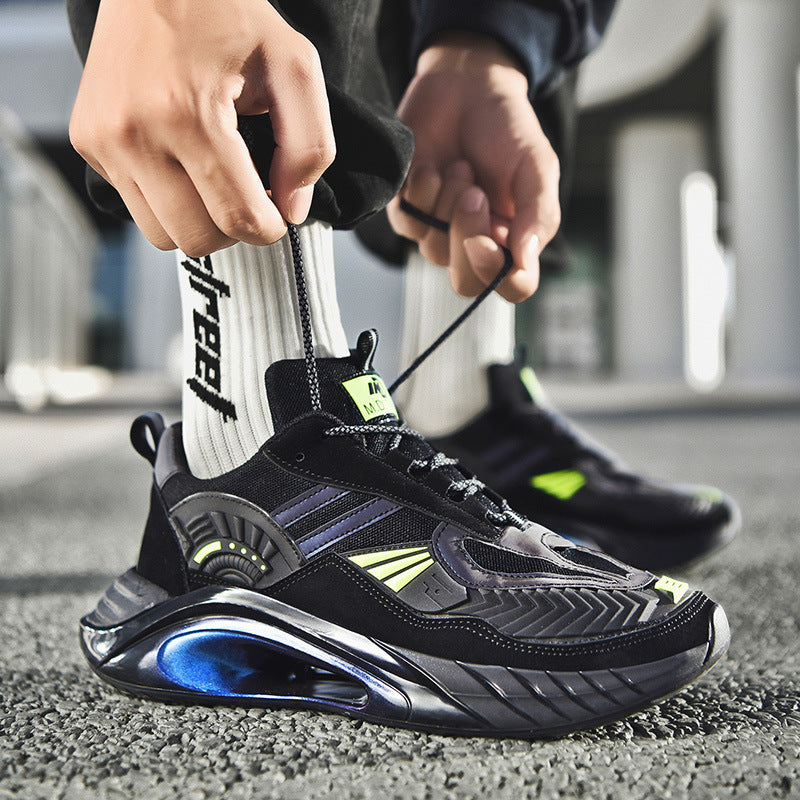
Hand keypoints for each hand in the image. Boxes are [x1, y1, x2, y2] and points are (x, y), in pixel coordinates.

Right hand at [69, 0, 335, 255]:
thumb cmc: (228, 13)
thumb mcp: (294, 65)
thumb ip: (310, 146)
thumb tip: (292, 210)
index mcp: (188, 113)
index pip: (236, 218)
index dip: (268, 229)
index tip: (277, 213)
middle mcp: (134, 133)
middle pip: (197, 240)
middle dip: (232, 229)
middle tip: (248, 196)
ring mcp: (103, 140)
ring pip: (162, 235)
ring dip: (198, 221)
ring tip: (215, 180)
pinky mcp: (87, 141)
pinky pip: (136, 207)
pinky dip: (166, 202)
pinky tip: (183, 163)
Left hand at [387, 32, 560, 301]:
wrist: (466, 86)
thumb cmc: (507, 128)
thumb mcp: (537, 166)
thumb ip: (538, 215)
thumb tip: (523, 260)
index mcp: (514, 240)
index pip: (512, 287)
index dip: (496, 274)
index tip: (486, 241)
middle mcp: (476, 244)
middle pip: (465, 282)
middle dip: (465, 236)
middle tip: (473, 192)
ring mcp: (439, 231)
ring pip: (433, 251)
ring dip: (445, 204)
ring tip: (459, 166)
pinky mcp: (409, 212)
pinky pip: (407, 223)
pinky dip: (420, 192)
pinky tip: (431, 166)